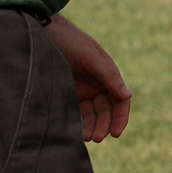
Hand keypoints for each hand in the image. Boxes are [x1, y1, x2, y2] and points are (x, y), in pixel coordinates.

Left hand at [43, 15, 131, 141]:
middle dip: (104, 125)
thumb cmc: (70, 41)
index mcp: (108, 74)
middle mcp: (98, 84)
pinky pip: (79, 113)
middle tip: (97, 138)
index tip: (115, 133)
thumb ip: (108, 76)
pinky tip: (78, 132)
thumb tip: (127, 95)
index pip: (120, 99)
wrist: (44, 34)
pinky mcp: (69, 94)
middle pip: (107, 110)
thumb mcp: (90, 56)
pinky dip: (81, 124)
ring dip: (93, 127)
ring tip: (87, 138)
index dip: (120, 117)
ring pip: (93, 114)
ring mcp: (84, 90)